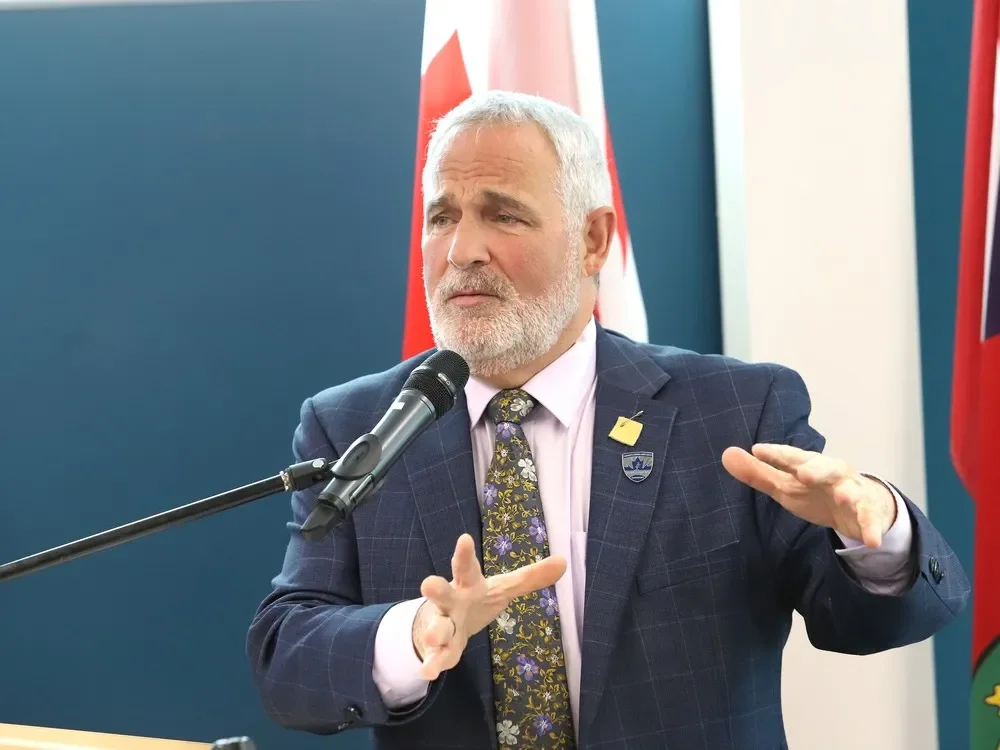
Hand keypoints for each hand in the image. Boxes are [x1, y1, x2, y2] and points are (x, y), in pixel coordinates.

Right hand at [411, 533, 565, 680]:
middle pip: (442, 593)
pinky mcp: (438, 650)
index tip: (464, 538)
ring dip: (435, 632)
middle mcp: (451, 602)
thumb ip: (529, 578)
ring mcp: (442, 625)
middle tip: (428, 583)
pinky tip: (429, 672)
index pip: (467, 567)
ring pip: (437, 627)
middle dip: (436, 589)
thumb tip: (564, 561)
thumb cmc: (475, 601)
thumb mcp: (503, 588)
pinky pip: (435, 657)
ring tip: (434, 637)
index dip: (465, 554)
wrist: (440, 625)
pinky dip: (432, 664)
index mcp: (468, 584)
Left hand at [721, 443, 896, 547]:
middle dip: (816, 469)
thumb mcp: (784, 484)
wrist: (860, 504)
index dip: (777, 454)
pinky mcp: (868, 512)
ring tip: (843, 498)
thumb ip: (758, 472)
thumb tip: (726, 454)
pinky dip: (871, 529)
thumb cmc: (815, 490)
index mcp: (809, 465)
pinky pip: (871, 520)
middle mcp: (833, 473)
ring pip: (852, 490)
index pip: (792, 457)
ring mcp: (853, 491)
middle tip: (803, 473)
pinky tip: (870, 540)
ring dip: (848, 493)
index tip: (758, 451)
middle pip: (825, 468)